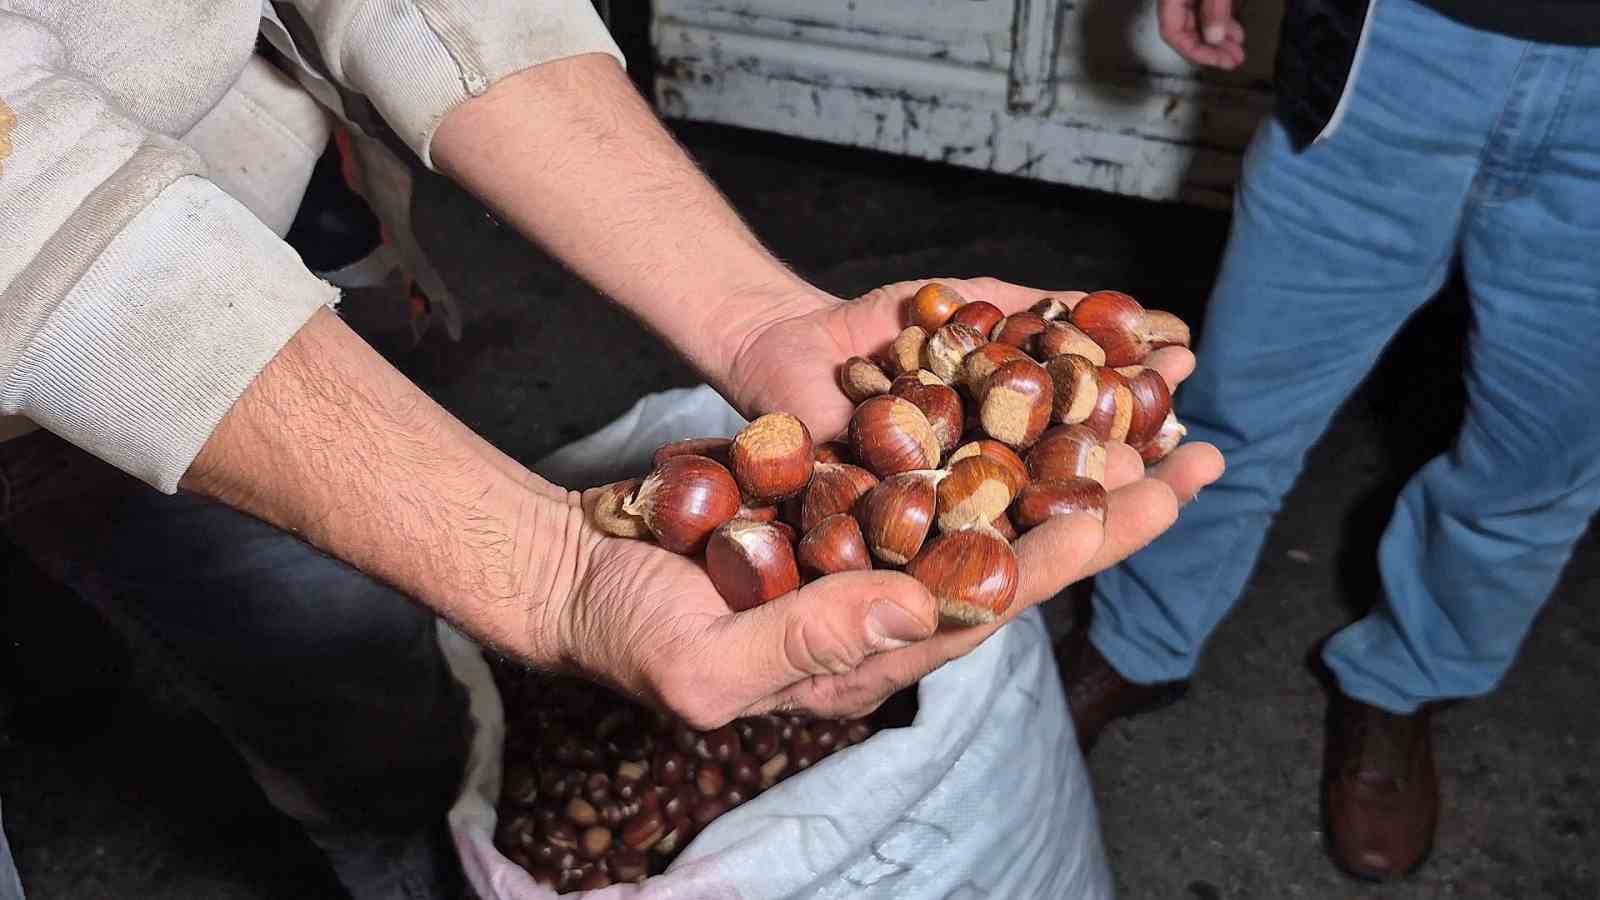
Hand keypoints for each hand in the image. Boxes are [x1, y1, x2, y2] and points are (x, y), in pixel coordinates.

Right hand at [549, 278, 1221, 725]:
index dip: (1066, 551)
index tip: (1134, 503)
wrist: (579, 579)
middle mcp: (895, 600)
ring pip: (996, 496)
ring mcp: (877, 546)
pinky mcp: (853, 497)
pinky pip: (943, 458)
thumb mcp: (705, 661)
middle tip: (1199, 453)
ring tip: (1153, 403)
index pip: (993, 600)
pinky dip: (1001, 417)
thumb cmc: (631, 635)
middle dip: (1116, 502)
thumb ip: (813, 642)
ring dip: (1075, 450)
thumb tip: (918, 604)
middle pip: (1025, 547)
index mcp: (877, 651)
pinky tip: (1050, 381)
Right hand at [1158, 0, 1246, 69]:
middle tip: (1232, 60)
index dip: (1195, 52)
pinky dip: (1220, 23)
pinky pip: (1204, 11)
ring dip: (1219, 39)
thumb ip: (1214, 9)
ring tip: (1237, 50)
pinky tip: (1233, 31)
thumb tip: (1215, 37)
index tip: (1218, 61)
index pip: (1172, 33)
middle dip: (1211, 49)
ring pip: (1197, 23)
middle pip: (1185, 31)